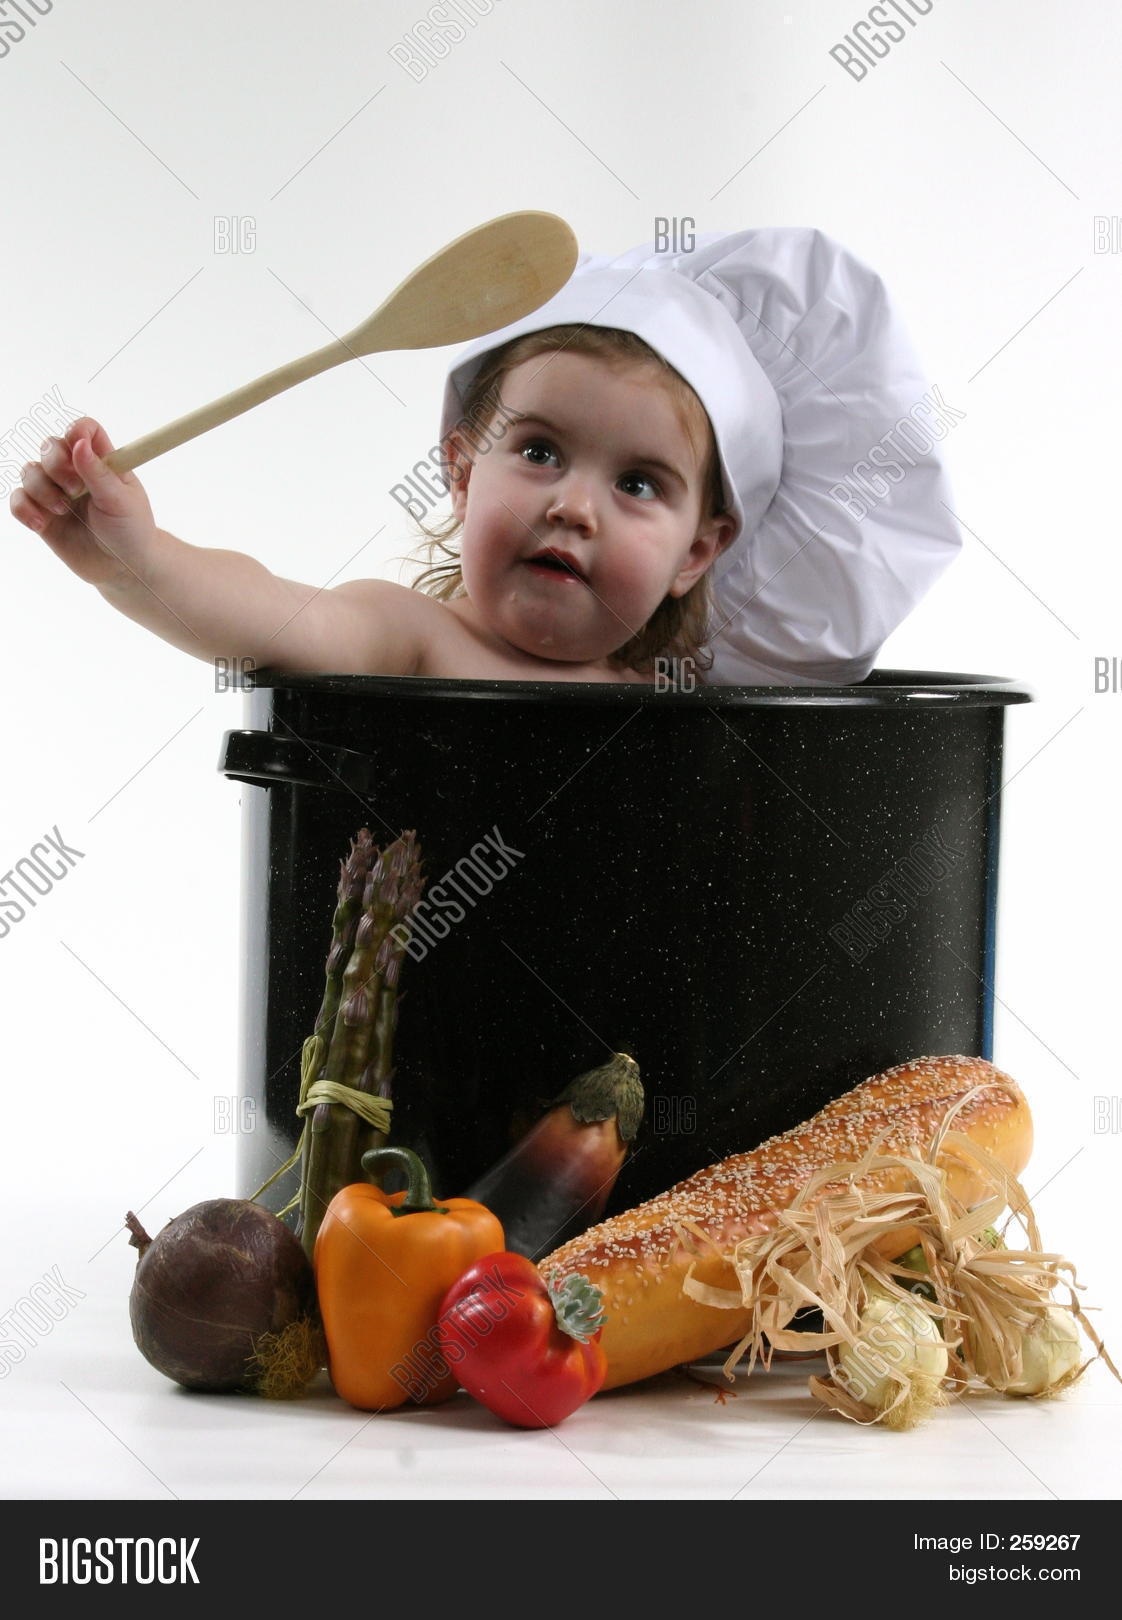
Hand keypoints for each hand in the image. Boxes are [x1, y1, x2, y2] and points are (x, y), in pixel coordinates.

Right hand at [10, 416, 160, 590]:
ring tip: (63, 511)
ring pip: (29, 471)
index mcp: (102, 462)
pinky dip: (24, 508)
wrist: (123, 570)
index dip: (76, 432)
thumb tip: (79, 443)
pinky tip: (41, 524)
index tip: (77, 449)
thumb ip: (98, 472)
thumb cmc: (131, 532)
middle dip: (55, 464)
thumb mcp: (121, 501)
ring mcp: (57, 493)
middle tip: (74, 489)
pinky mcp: (43, 515)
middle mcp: (77, 473)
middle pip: (50, 446)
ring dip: (42, 489)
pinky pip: (18, 500)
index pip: (84, 430)